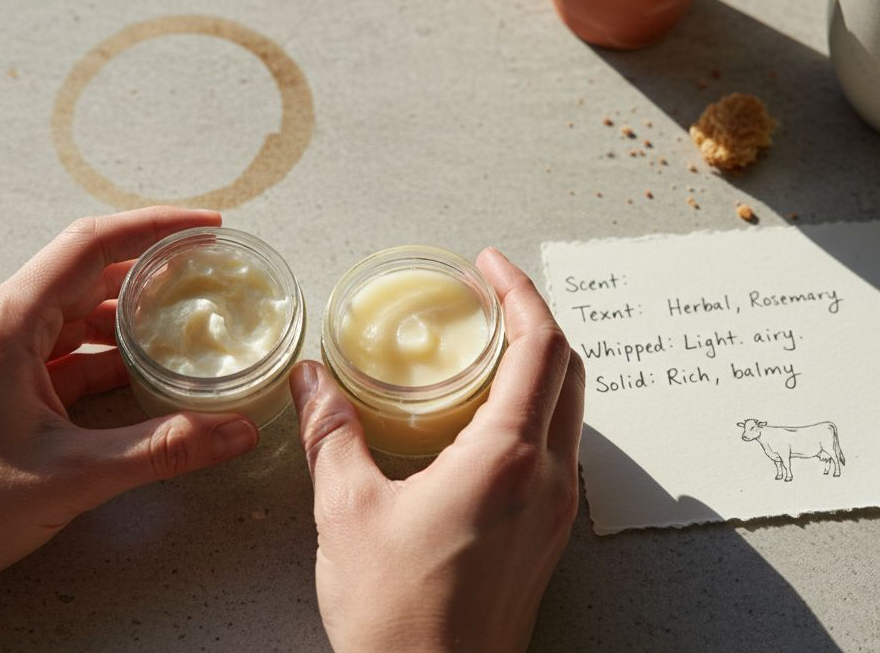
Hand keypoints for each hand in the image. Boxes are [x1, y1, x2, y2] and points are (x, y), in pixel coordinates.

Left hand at [0, 207, 259, 651]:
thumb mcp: (74, 477)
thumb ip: (164, 449)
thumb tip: (236, 431)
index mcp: (2, 324)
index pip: (90, 247)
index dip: (155, 228)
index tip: (208, 226)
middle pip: (83, 276)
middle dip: (150, 273)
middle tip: (209, 276)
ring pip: (70, 316)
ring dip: (126, 320)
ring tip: (186, 325)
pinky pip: (54, 352)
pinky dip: (100, 357)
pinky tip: (141, 374)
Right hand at [290, 248, 584, 652]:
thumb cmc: (395, 616)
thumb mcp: (346, 512)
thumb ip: (331, 433)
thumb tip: (311, 380)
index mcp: (507, 459)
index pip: (540, 347)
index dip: (520, 291)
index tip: (489, 263)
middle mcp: (547, 479)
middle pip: (567, 370)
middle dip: (533, 318)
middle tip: (488, 294)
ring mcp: (555, 511)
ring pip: (567, 410)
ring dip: (538, 365)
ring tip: (485, 346)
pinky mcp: (548, 538)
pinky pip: (556, 448)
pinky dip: (533, 409)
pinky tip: (486, 417)